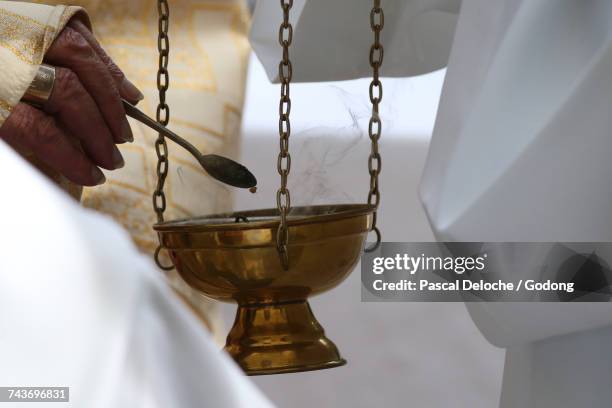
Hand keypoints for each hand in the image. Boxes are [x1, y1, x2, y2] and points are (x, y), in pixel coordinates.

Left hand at [0, 18, 143, 185]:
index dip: (72, 157)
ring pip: (83, 62)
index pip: (40, 130)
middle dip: (99, 131)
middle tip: (113, 157)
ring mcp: (28, 33)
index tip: (93, 175)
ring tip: (124, 132)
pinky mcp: (41, 19)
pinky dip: (110, 67)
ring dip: (112, 101)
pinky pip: (83, 39)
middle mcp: (10, 59)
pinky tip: (127, 93)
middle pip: (67, 94)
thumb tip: (70, 155)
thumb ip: (23, 134)